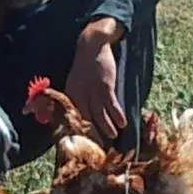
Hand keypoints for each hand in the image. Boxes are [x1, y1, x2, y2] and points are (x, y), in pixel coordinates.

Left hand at [65, 17, 127, 140]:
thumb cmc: (83, 68)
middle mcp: (79, 96)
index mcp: (69, 96)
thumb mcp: (73, 84)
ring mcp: (93, 91)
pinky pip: (112, 105)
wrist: (91, 47)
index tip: (82, 143)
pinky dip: (117, 115)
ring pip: (100, 115)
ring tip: (113, 137)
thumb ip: (73, 100)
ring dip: (107, 127)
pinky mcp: (105, 86)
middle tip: (99, 147)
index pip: (71, 118)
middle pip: (86, 120)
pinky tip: (123, 123)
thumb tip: (72, 116)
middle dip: (93, 134)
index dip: (77, 131)